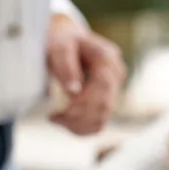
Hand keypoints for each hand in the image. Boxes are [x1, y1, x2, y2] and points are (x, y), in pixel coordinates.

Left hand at [47, 14, 126, 134]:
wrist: (67, 41)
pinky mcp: (106, 102)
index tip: (58, 110)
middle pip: (104, 106)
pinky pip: (98, 123)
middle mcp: (115, 75)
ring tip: (56, 119)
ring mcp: (113, 90)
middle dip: (77, 117)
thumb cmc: (62, 41)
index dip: (83, 102)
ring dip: (78, 125)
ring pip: (102, 119)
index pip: (103, 86)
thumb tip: (74, 91)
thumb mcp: (60, 46)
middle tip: (52, 117)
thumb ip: (66, 65)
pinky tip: (65, 123)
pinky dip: (81, 128)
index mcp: (108, 57)